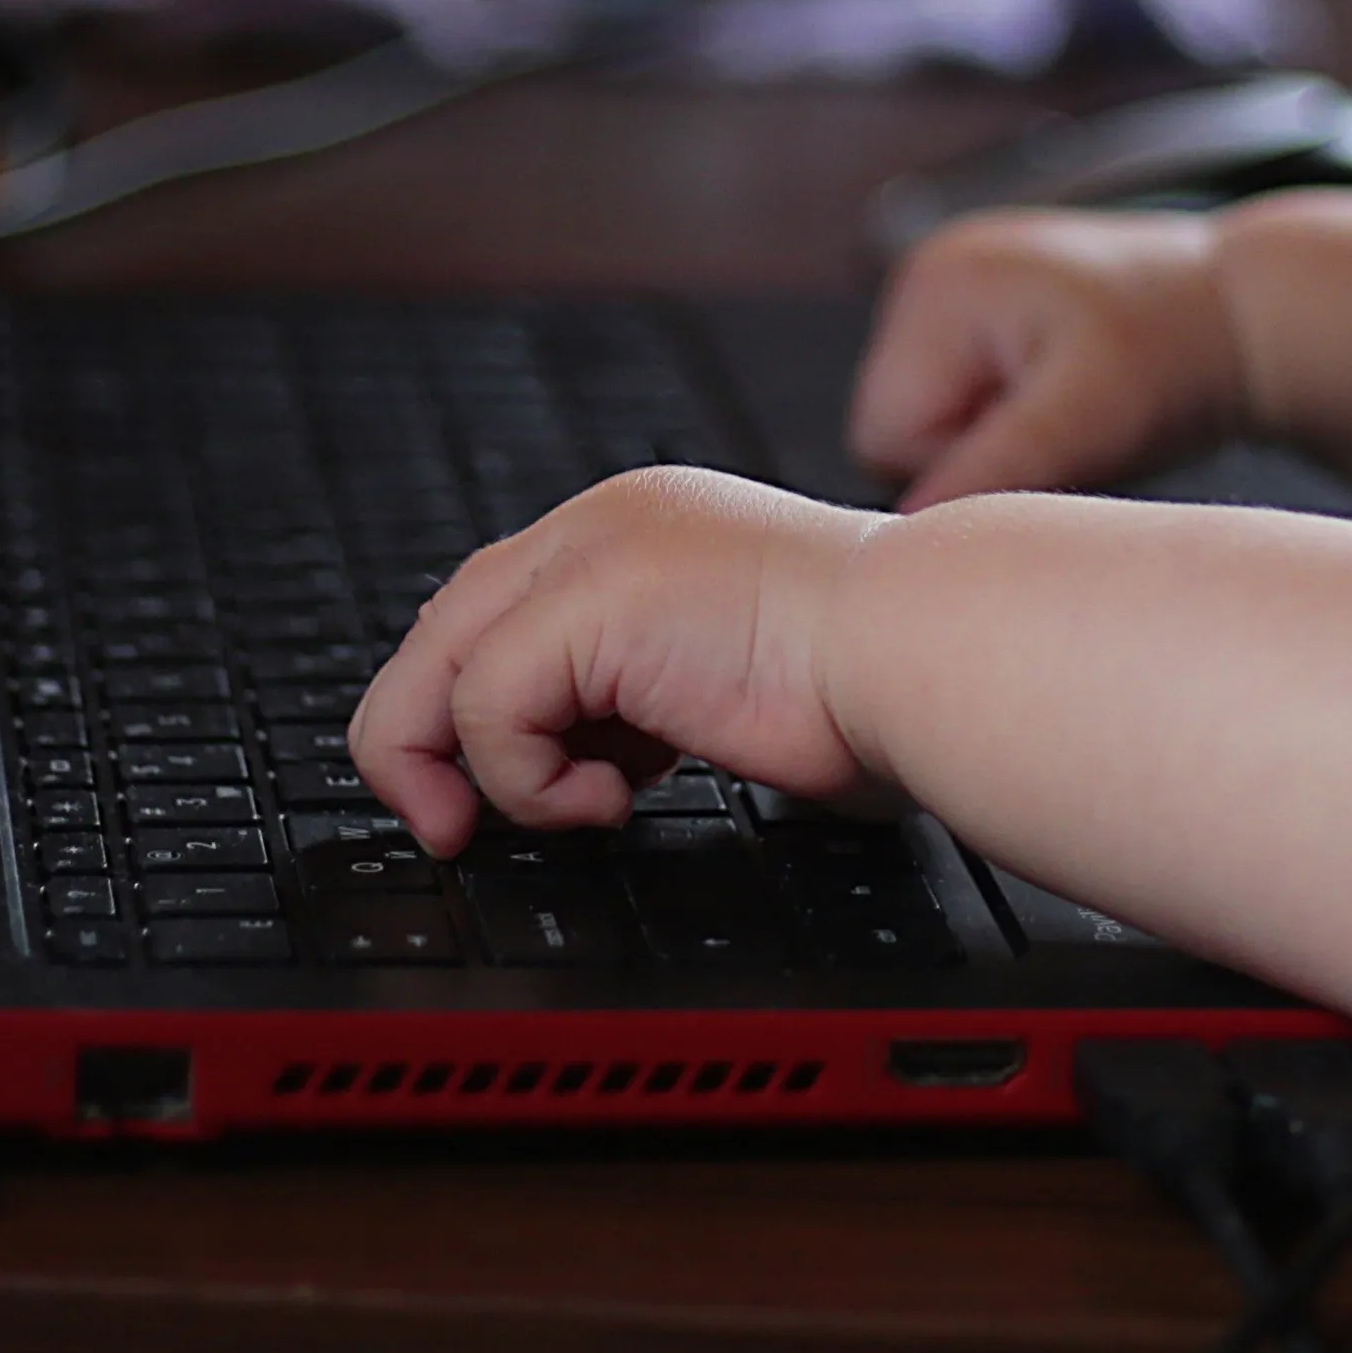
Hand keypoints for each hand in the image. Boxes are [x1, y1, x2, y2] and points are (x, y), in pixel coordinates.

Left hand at [349, 466, 894, 854]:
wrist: (926, 651)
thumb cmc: (872, 683)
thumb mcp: (722, 686)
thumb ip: (643, 702)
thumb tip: (588, 767)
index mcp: (639, 534)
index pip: (496, 612)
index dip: (472, 709)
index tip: (493, 793)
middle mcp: (604, 525)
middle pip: (440, 630)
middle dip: (425, 743)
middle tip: (453, 827)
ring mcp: (592, 553)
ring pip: (435, 669)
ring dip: (479, 772)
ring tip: (571, 808)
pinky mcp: (589, 604)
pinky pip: (486, 709)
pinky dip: (527, 778)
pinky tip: (613, 798)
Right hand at [847, 207, 1248, 506]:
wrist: (1243, 314)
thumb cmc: (1178, 353)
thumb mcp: (1091, 419)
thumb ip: (997, 468)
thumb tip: (911, 529)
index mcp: (938, 285)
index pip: (884, 436)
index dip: (964, 467)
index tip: (1052, 448)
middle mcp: (928, 278)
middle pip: (898, 433)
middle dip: (978, 453)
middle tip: (1068, 432)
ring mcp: (951, 295)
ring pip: (929, 429)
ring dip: (996, 442)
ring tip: (1075, 414)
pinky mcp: (978, 318)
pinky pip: (959, 405)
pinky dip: (1008, 422)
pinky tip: (1066, 402)